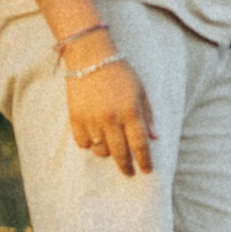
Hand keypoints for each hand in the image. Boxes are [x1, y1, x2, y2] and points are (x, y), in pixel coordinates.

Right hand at [63, 40, 154, 175]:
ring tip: (112, 150)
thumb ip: (148, 116)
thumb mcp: (141, 92)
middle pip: (120, 152)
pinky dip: (89, 145)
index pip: (140, 144)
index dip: (144, 160)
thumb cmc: (121, 74)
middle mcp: (111, 118)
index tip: (147, 171)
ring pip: (100, 150)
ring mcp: (91, 119)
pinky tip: (95, 140)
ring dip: (108, 154)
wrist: (90, 58)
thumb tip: (154, 138)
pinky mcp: (75, 118)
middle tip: (130, 173)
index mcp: (130, 112)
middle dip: (126, 166)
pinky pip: (82, 142)